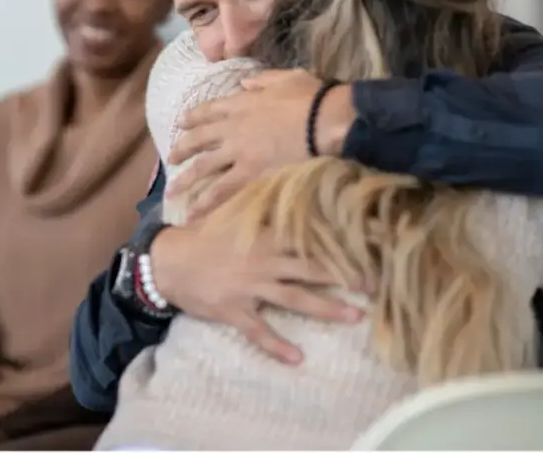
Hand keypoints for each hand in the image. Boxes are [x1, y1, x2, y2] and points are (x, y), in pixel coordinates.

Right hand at [150, 221, 364, 363]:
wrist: (167, 261)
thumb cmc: (201, 235)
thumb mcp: (230, 214)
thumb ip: (258, 205)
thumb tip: (286, 184)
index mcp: (263, 237)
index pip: (307, 236)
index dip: (337, 237)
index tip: (368, 239)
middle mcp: (262, 262)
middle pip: (310, 269)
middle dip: (344, 276)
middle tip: (375, 283)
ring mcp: (249, 288)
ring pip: (294, 299)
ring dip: (326, 309)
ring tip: (354, 317)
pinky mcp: (235, 311)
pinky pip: (259, 331)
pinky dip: (277, 346)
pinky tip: (298, 358)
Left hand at [168, 69, 354, 218]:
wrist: (323, 121)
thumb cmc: (311, 98)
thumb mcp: (286, 78)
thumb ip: (262, 80)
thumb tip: (245, 82)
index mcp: (241, 102)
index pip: (209, 110)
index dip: (192, 117)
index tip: (180, 123)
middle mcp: (231, 128)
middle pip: (198, 139)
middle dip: (182, 149)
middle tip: (170, 158)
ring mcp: (237, 152)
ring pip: (202, 167)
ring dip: (184, 180)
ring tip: (171, 192)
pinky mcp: (248, 174)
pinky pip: (220, 191)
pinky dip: (205, 203)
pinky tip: (193, 213)